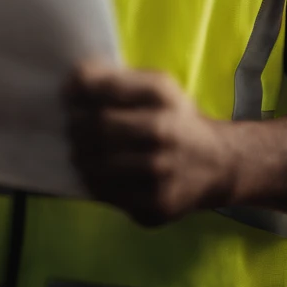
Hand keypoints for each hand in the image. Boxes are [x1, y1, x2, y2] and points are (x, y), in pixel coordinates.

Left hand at [64, 60, 234, 226]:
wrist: (219, 164)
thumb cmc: (176, 119)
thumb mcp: (158, 88)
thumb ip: (117, 81)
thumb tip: (73, 82)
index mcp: (161, 95)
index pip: (101, 88)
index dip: (76, 90)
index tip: (68, 94)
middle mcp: (162, 131)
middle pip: (96, 126)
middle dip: (75, 126)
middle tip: (71, 128)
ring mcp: (159, 172)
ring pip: (96, 165)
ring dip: (80, 156)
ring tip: (80, 151)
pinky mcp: (155, 205)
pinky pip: (108, 194)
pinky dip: (94, 183)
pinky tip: (98, 173)